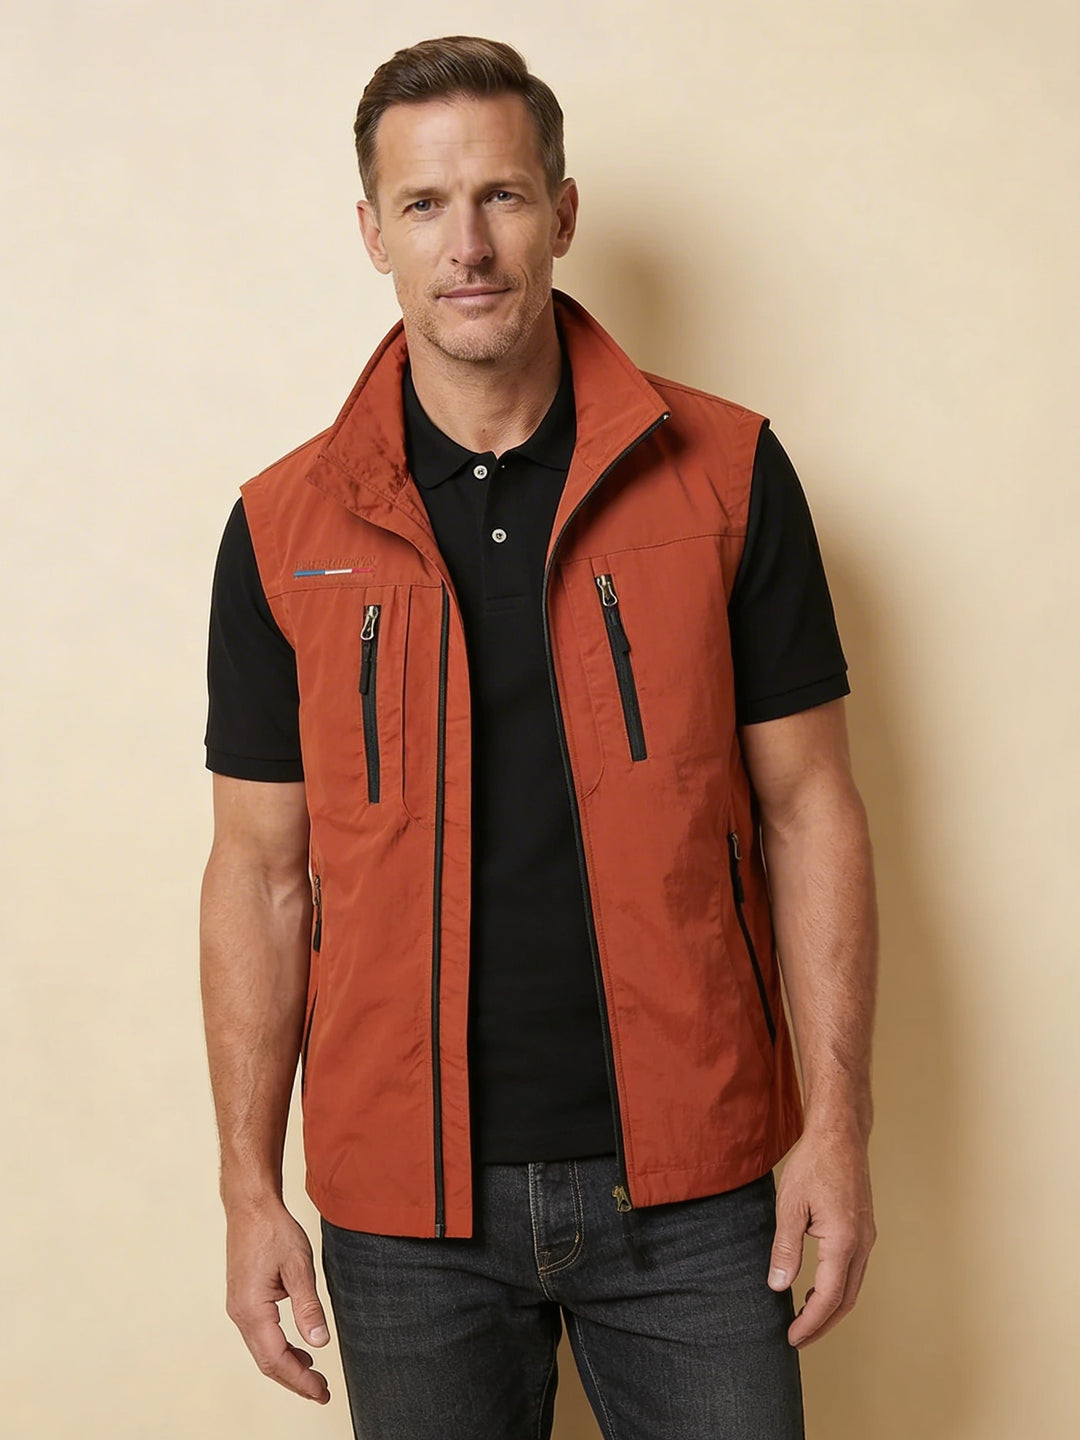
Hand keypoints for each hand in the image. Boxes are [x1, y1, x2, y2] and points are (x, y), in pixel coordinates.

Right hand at [225, 1199, 331, 1402]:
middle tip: (321, 1392)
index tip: (322, 1392)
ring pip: (262, 1350)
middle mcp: (240, 1314)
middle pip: (267, 1361)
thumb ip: (308, 1306)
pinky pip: (260, 1335)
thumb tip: (319, 1342)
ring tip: (314, 1375)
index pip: (276, 1359)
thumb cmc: (272, 1230)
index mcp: (252, 1309)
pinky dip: (279, 1347)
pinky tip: (298, 1347)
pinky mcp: (243, 1300)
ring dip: (287, 1365)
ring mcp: (239, 1307)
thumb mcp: (298, 1266)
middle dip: (294, 1380)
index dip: (300, 1380)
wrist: (250, 1206)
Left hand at [767, 1125, 875, 1347]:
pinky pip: (854, 1270)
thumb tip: (778, 1285)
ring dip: (831, 1308)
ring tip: (805, 1318)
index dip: (810, 1323)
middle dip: (823, 1324)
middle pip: (845, 1300)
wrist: (839, 1135)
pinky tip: (818, 1287)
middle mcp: (861, 1244)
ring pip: (853, 1287)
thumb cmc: (814, 1164)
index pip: (828, 1298)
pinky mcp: (864, 1229)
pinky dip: (838, 1288)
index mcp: (843, 1241)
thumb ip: (785, 1248)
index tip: (792, 1338)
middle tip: (798, 1338)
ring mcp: (867, 1237)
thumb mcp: (790, 1205)